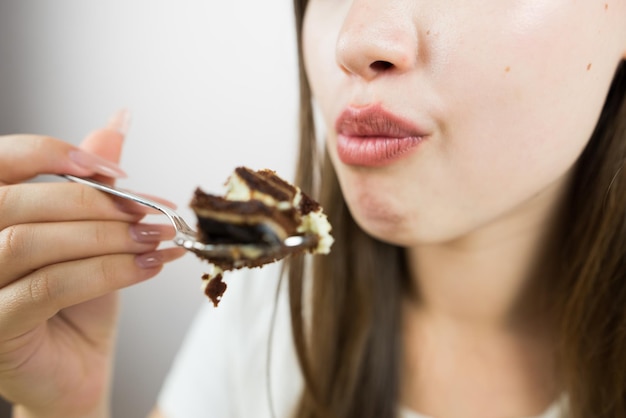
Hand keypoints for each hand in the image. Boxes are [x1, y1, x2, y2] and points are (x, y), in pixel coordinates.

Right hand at [0, 112, 184, 417]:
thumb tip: (118, 119)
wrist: (77, 366)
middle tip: (153, 213)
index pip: (2, 161)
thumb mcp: (89, 232)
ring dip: (107, 237)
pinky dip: (107, 271)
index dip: (55, 155)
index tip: (119, 173)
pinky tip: (149, 266)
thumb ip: (91, 180)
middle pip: (20, 203)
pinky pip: (49, 286)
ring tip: (156, 239)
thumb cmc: (78, 299)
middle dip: (98, 204)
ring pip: (32, 243)